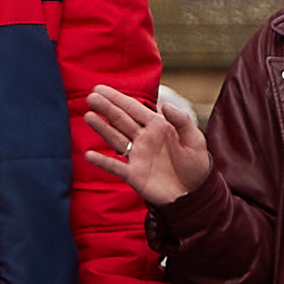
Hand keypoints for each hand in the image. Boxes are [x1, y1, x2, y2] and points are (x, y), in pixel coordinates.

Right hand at [85, 76, 206, 211]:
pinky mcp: (133, 174)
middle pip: (121, 120)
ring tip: (87, 116)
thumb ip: (182, 121)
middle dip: (106, 108)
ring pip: (115, 138)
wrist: (193, 194)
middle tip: (90, 97)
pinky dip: (103, 161)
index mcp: (157, 126)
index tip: (101, 88)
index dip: (117, 98)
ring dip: (101, 128)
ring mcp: (137, 156)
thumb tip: (165, 105)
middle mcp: (143, 138)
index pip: (134, 109)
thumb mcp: (195, 140)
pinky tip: (89, 154)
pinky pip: (115, 166)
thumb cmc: (196, 165)